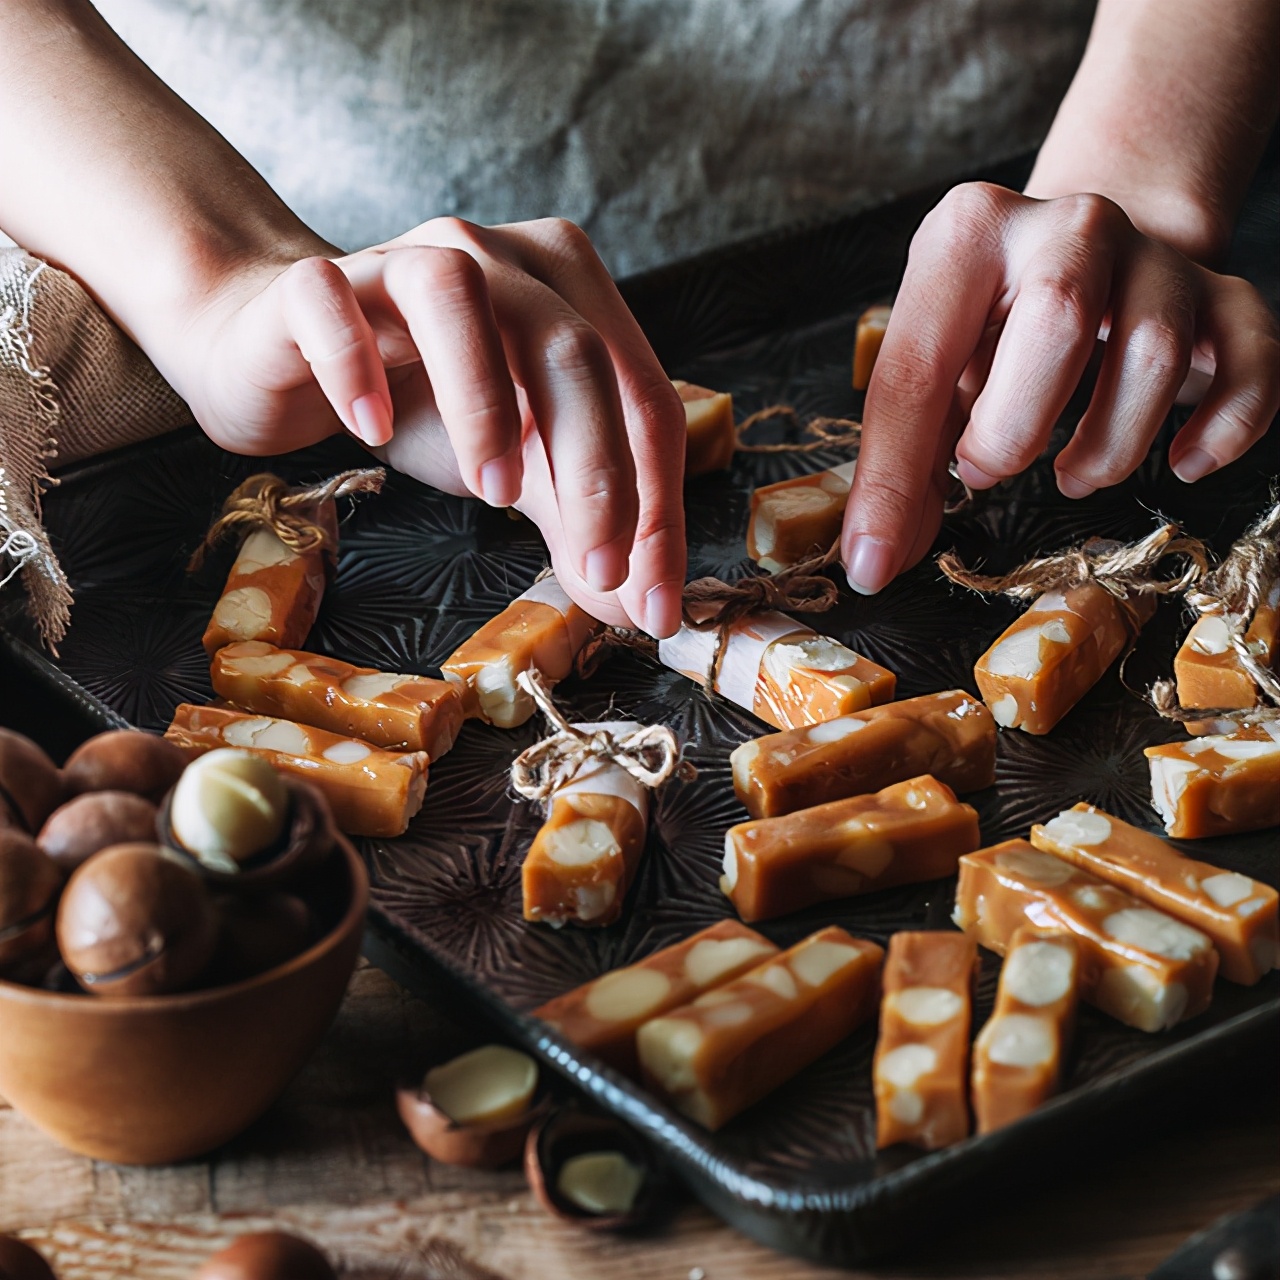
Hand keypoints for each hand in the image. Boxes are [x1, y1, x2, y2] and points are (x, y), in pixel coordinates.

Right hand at [175, 217, 686, 635]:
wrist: (286, 357)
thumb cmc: (420, 402)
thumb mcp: (518, 464)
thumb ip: (577, 519)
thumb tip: (638, 605)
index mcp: (567, 290)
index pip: (639, 393)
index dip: (658, 501)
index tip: (654, 604)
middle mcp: (496, 256)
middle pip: (572, 346)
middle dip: (597, 470)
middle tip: (598, 567)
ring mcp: (400, 258)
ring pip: (458, 296)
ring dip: (484, 403)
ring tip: (492, 494)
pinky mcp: (311, 284)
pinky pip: (332, 303)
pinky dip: (356, 365)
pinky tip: (373, 431)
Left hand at [841, 183, 1279, 593]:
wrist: (1086, 253)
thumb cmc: (991, 327)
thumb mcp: (932, 373)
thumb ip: (904, 458)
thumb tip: (880, 557)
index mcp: (968, 235)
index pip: (921, 366)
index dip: (894, 477)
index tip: (877, 561)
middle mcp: (1070, 224)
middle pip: (1061, 319)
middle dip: (1015, 429)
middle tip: (990, 470)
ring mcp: (1155, 256)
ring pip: (1157, 352)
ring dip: (1109, 446)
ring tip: (1073, 472)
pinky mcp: (1224, 295)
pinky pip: (1254, 359)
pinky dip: (1224, 428)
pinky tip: (1180, 462)